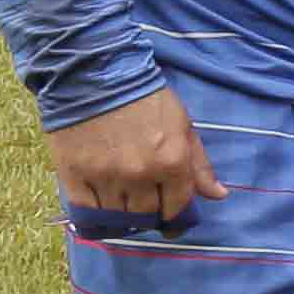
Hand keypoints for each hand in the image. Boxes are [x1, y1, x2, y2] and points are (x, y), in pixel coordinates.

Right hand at [44, 87, 218, 225]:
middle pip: (146, 215)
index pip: (177, 207)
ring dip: (123, 217)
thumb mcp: (182, 125)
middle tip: (144, 210)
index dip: (174, 216)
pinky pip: (87, 211)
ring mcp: (105, 177)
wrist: (95, 75)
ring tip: (122, 208)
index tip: (169, 218)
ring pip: (117, 216)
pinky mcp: (74, 175)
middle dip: (149, 216)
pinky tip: (100, 210)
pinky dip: (95, 216)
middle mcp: (140, 175)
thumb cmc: (145, 98)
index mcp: (171, 163)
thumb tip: (219, 195)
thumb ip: (199, 164)